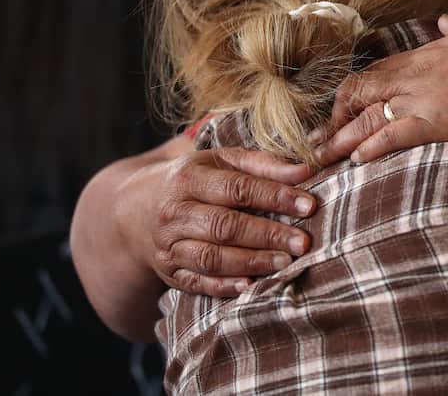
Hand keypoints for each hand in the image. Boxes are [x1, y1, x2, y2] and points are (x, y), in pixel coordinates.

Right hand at [124, 146, 317, 296]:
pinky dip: (223, 286)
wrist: (139, 209)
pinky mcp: (168, 271)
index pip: (237, 188)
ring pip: (211, 257)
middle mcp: (174, 212)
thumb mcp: (223, 161)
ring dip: (251, 262)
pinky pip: (196, 282)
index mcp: (188, 178)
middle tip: (303, 242)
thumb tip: (306, 171)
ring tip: (285, 262)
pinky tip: (251, 285)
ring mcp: (168, 245)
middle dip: (267, 235)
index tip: (308, 206)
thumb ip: (264, 164)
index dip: (274, 197)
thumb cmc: (197, 180)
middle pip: (225, 226)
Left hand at [315, 10, 447, 164]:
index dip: (354, 90)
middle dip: (334, 117)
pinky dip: (370, 148)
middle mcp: (421, 74)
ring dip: (339, 139)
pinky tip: (354, 160)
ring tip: (318, 158)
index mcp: (433, 51)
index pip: (379, 69)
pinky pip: (392, 136)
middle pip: (361, 92)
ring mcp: (428, 99)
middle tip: (314, 139)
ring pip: (367, 118)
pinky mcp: (441, 125)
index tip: (341, 107)